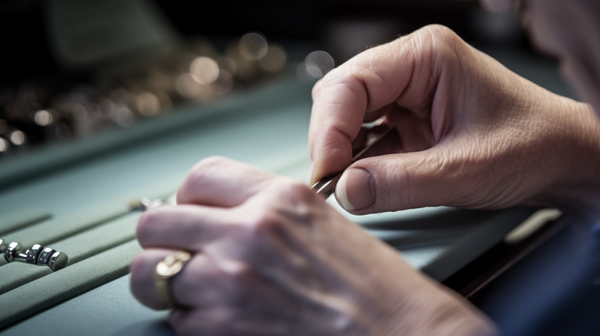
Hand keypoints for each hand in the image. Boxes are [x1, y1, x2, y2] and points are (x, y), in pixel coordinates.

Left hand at [130, 157, 493, 335]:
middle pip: (156, 222)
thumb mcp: (322, 222)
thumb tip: (219, 213)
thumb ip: (267, 210)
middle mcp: (250, 233)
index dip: (187, 197)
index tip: (190, 212)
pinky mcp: (221, 329)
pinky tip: (219, 317)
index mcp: (280, 199)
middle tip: (179, 251)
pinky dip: (189, 320)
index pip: (198, 176)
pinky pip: (175, 318)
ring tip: (190, 288)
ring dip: (163, 282)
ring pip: (148, 273)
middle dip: (163, 239)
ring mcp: (231, 282)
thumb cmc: (374, 288)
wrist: (400, 334)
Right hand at [309, 24, 599, 213]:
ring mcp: (406, 93)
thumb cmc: (533, 146)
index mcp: (425, 57)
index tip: (328, 172)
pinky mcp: (406, 119)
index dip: (330, 129)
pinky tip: (365, 178)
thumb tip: (346, 191)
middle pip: (340, 96)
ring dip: (341, 152)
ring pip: (346, 116)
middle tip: (333, 182)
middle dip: (331, 140)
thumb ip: (401, 183)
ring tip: (349, 183)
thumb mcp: (465, 170)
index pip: (351, 83)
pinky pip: (364, 135)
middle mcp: (410, 68)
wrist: (563, 159)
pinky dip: (357, 160)